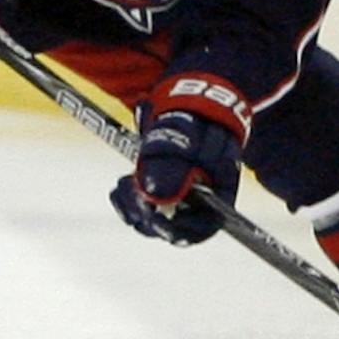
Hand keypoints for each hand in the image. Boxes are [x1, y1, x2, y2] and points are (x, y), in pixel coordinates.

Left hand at [110, 74, 250, 244]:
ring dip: (131, 206)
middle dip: (146, 213)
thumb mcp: (185, 141)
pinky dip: (125, 199)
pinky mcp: (156, 194)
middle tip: (131, 189)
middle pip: (170, 228)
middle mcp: (196, 205)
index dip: (179, 230)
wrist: (187, 108)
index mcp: (216, 196)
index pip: (202, 228)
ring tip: (125, 182)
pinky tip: (122, 184)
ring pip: (149, 221)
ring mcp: (174, 201)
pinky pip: (137, 209)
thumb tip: (155, 194)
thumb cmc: (195, 124)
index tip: (155, 218)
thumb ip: (173, 167)